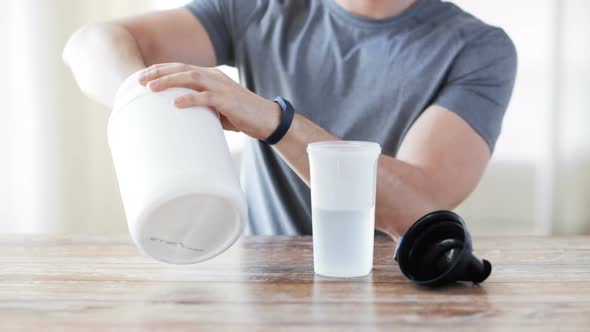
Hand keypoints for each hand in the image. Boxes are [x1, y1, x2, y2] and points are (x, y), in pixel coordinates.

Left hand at [137, 63, 280, 139]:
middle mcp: (214, 77)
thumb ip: (200, 106)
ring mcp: (221, 87)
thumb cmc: (240, 115)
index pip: (181, 68)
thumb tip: (178, 117)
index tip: (142, 76)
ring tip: (151, 88)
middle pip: (182, 69)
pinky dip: (189, 99)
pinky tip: (175, 103)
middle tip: (139, 80)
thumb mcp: (216, 108)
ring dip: (169, 82)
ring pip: (190, 78)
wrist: (266, 119)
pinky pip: (205, 97)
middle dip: (158, 72)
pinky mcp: (228, 100)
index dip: (161, 70)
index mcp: (210, 76)